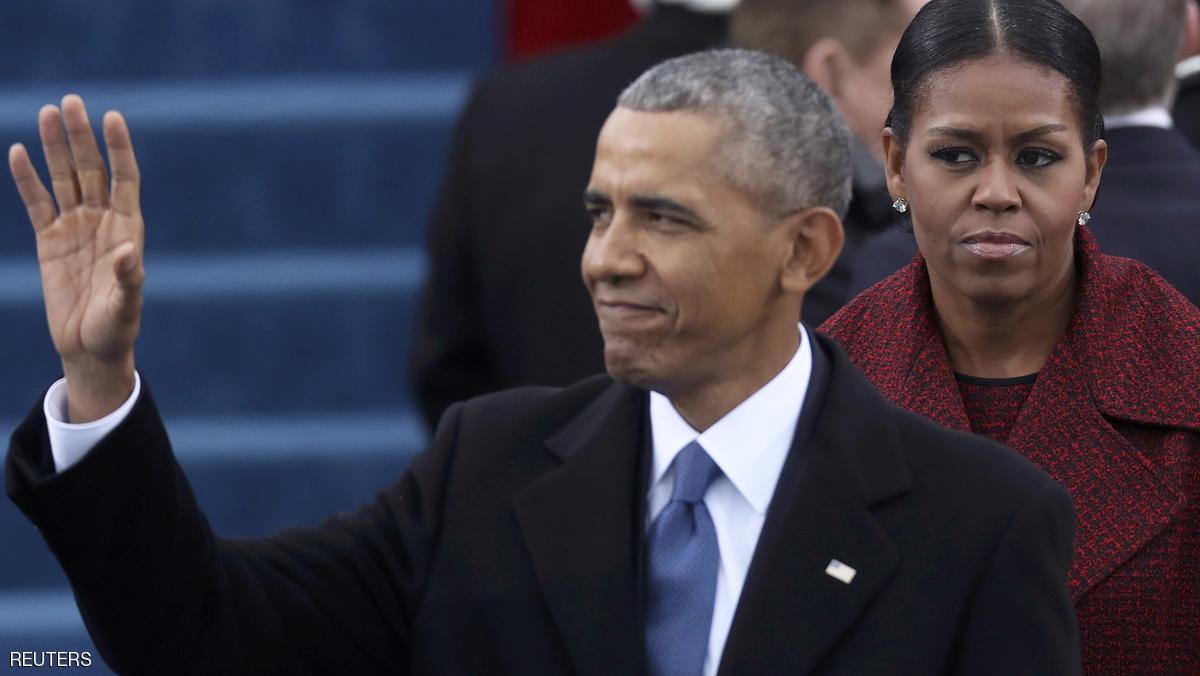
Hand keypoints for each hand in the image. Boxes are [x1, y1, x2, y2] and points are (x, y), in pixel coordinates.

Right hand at [9, 95, 143, 421]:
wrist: (90, 347)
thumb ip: (129, 278)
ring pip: (64, 178)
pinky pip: (37, 203)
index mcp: (127, 228)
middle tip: (71, 101)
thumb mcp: (126, 305)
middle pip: (91, 169)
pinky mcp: (49, 241)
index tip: (112, 117)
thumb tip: (129, 253)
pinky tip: (17, 152)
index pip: (125, 178)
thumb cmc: (116, 327)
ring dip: (55, 147)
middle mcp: (102, 221)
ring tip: (47, 112)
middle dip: (81, 137)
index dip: (119, 148)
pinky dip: (27, 179)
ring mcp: (75, 228)